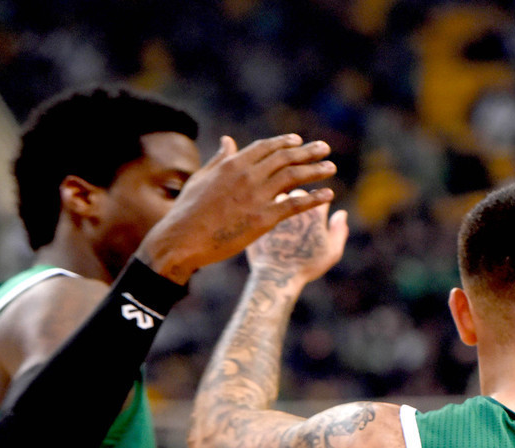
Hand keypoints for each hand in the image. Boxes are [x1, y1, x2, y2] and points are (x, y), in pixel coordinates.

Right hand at [139, 135, 337, 281]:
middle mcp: (247, 176)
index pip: (266, 148)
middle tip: (325, 148)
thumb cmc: (188, 211)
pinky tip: (328, 194)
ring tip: (331, 167)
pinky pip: (295, 205)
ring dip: (316, 170)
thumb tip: (228, 141)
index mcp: (233, 164)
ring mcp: (256, 197)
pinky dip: (314, 198)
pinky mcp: (263, 219)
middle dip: (308, 152)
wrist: (183, 239)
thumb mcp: (202, 178)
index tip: (299, 141)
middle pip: (285, 158)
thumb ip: (220, 159)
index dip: (285, 143)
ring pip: (294, 177)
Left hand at [246, 201, 349, 294]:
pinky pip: (262, 205)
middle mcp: (294, 204)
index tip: (317, 211)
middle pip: (299, 191)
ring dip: (281, 201)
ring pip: (279, 195)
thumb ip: (339, 231)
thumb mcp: (331, 253)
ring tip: (282, 217)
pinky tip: (267, 224)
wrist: (276, 276)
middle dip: (301, 198)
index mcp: (315, 211)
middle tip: (299, 212)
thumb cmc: (307, 267)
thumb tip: (341, 214)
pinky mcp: (257, 214)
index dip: (320, 202)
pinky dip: (266, 210)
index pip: (320, 195)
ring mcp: (273, 208)